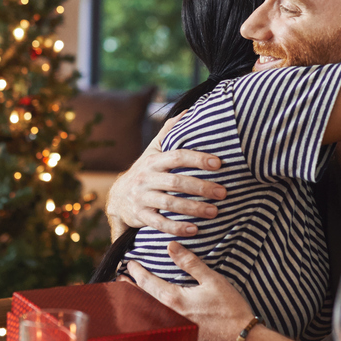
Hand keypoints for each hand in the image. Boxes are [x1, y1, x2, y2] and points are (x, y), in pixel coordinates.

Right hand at [105, 117, 226, 237]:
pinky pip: (160, 223)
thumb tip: (189, 111)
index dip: (198, 159)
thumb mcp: (153, 151)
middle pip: (176, 182)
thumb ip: (169, 132)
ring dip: (194, 208)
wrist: (117, 198)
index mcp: (154, 160)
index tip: (219, 164)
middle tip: (223, 193)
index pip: (177, 156)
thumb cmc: (145, 172)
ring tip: (214, 212)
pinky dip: (177, 228)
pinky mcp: (141, 216)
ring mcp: (142, 198)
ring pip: (170, 204)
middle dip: (202, 187)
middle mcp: (147, 178)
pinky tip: (194, 230)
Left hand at [125, 243, 253, 340]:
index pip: (147, 283)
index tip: (129, 264)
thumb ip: (190, 263)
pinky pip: (159, 335)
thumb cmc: (230, 311)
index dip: (137, 272)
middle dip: (129, 290)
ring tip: (130, 299)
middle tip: (120, 281)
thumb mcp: (213, 281)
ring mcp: (173, 335)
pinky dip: (150, 326)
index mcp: (174, 300)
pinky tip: (151, 323)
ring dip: (137, 308)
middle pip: (141, 303)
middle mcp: (168, 319)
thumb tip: (171, 246)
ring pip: (147, 320)